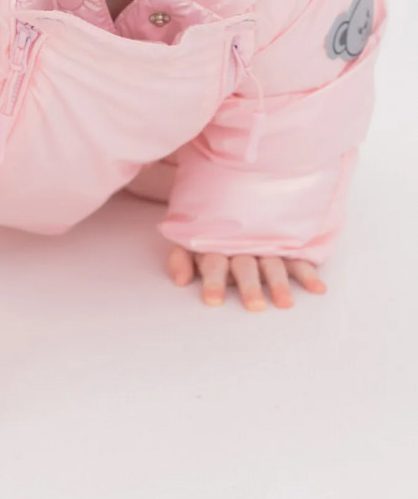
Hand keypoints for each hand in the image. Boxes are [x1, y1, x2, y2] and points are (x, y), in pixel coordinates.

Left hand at [165, 243, 326, 310]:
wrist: (229, 192)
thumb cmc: (207, 231)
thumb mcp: (187, 241)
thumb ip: (180, 259)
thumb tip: (180, 280)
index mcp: (217, 244)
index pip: (215, 263)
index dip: (212, 281)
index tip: (212, 301)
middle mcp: (243, 245)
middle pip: (246, 266)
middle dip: (250, 286)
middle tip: (254, 306)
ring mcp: (266, 245)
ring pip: (273, 264)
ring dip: (279, 283)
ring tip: (285, 304)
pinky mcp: (285, 246)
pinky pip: (298, 259)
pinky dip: (308, 272)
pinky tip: (319, 288)